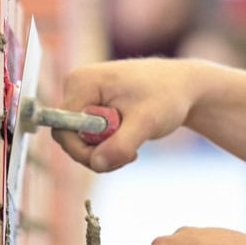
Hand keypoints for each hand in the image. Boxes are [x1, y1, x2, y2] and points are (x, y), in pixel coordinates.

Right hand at [52, 58, 200, 172]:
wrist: (182, 86)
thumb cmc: (166, 96)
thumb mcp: (147, 121)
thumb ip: (120, 144)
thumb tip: (96, 163)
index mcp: (81, 81)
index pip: (63, 129)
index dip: (83, 150)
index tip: (115, 156)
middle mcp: (76, 85)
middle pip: (68, 137)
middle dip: (97, 153)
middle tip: (130, 154)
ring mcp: (82, 95)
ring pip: (79, 140)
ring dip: (105, 151)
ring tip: (134, 146)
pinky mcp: (91, 106)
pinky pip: (88, 137)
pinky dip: (107, 146)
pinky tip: (129, 141)